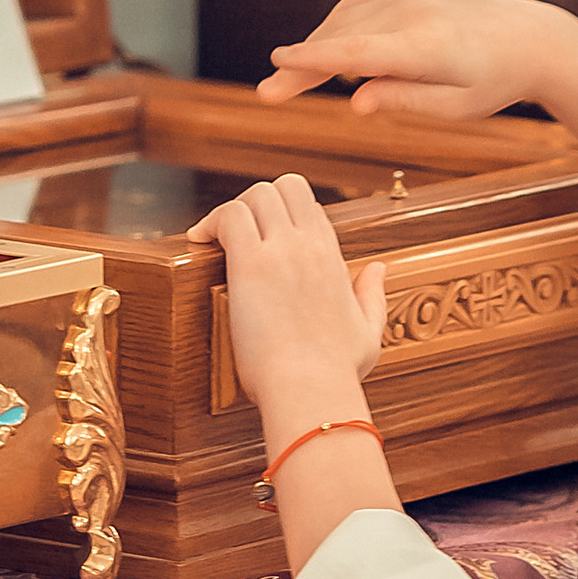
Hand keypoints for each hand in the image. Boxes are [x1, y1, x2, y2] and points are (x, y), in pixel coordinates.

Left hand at [194, 175, 386, 414]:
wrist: (311, 390)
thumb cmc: (335, 373)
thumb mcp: (369, 332)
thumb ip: (373, 295)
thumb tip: (377, 269)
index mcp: (334, 258)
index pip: (309, 207)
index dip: (283, 215)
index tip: (263, 238)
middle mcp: (311, 245)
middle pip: (284, 187)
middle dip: (257, 202)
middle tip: (238, 231)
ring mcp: (282, 251)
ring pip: (256, 194)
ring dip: (232, 209)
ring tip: (216, 235)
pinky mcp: (252, 265)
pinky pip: (230, 216)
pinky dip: (211, 221)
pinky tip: (200, 240)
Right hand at [254, 0, 562, 120]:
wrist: (532, 38)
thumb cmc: (496, 81)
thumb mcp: (454, 108)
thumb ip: (403, 101)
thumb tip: (355, 103)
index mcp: (425, 46)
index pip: (356, 51)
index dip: (312, 60)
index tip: (277, 65)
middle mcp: (413, 10)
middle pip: (340, 35)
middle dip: (303, 63)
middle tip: (271, 92)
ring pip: (346, 16)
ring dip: (319, 44)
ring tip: (297, 77)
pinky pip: (361, 4)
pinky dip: (339, 26)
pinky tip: (331, 49)